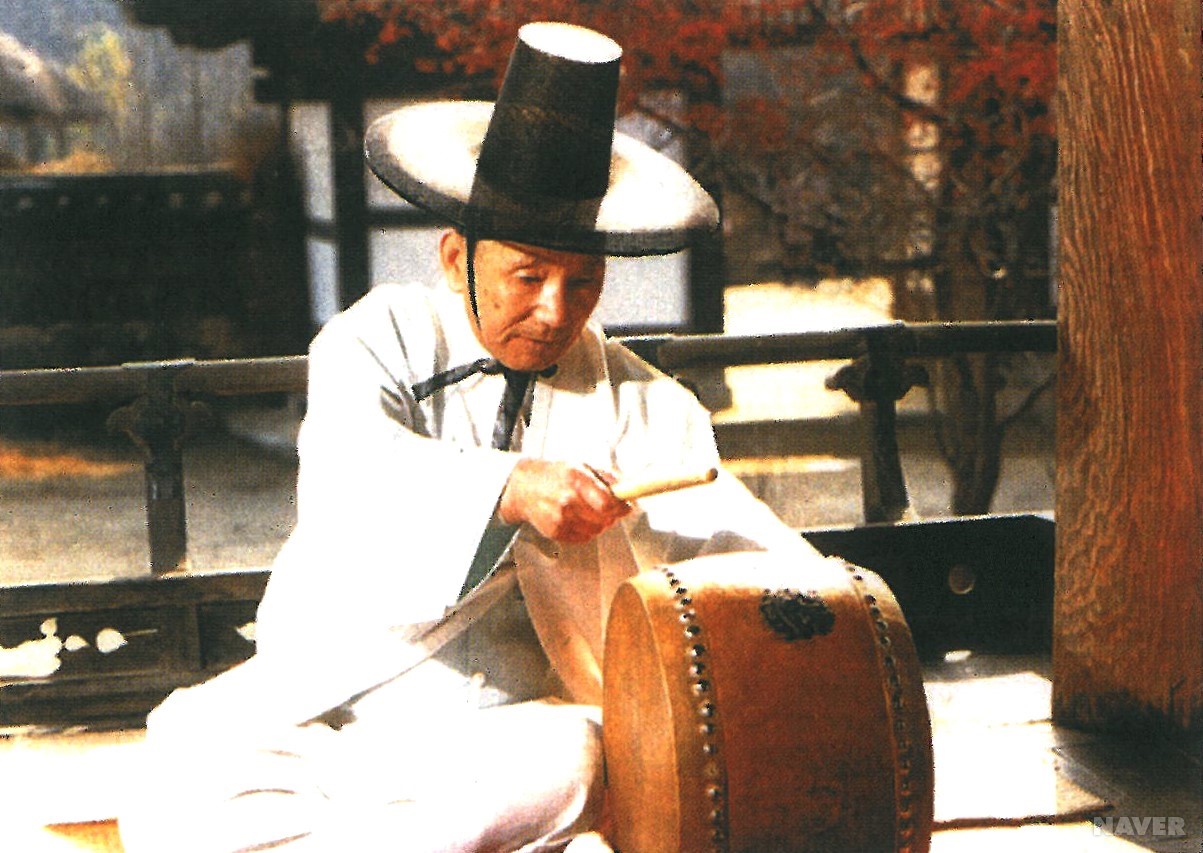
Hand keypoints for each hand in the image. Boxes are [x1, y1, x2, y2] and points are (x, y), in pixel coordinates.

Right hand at [499, 459, 630, 543]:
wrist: (524, 487)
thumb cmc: (558, 475)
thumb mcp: (583, 466)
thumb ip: (608, 478)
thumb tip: (629, 490)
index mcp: (576, 478)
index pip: (607, 503)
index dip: (620, 507)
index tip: (626, 506)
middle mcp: (567, 500)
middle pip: (604, 519)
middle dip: (612, 515)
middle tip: (608, 508)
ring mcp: (559, 518)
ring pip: (596, 530)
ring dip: (600, 523)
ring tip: (591, 511)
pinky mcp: (555, 532)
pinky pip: (584, 538)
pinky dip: (588, 530)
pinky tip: (579, 518)